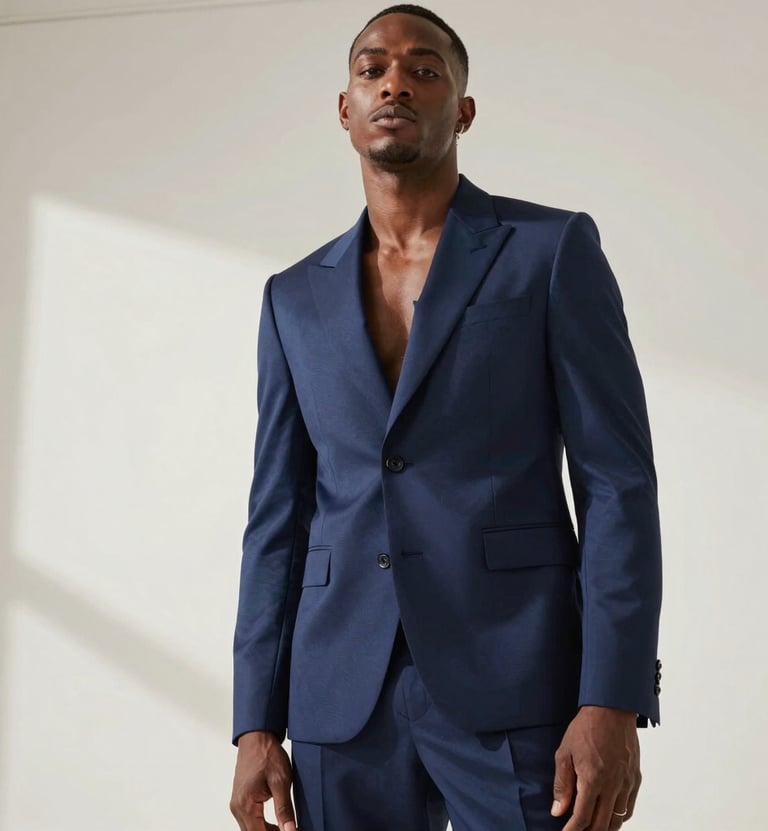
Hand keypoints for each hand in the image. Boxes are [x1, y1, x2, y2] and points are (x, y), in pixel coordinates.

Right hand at [230, 731, 297, 830]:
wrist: (257, 736)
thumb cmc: (267, 754)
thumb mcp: (281, 781)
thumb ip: (284, 809)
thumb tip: (290, 830)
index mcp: (245, 805)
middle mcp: (237, 807)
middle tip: (292, 828)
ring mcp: (237, 803)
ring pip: (251, 828)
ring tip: (287, 826)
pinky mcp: (240, 799)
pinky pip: (250, 820)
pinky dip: (263, 824)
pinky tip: (277, 821)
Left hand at [551, 705, 640, 830]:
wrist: (611, 710)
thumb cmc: (585, 729)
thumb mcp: (564, 753)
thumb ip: (562, 784)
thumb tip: (558, 810)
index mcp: (592, 779)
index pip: (583, 817)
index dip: (573, 830)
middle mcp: (612, 785)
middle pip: (602, 824)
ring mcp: (626, 783)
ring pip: (618, 819)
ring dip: (605, 828)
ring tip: (593, 827)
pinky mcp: (635, 778)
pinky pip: (629, 807)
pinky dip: (620, 817)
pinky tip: (610, 816)